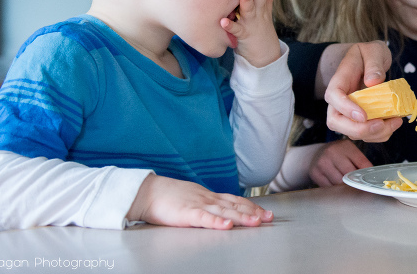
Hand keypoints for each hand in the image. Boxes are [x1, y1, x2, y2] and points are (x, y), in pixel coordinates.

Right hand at [127, 174, 272, 229]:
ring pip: (224, 212)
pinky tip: (227, 226)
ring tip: (256, 222)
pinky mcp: (186, 214)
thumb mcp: (192, 197)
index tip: (265, 212)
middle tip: (269, 218)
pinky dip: (216, 222)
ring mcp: (198, 205)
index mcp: (208, 196)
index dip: (252, 206)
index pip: (235, 201)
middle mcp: (207, 199)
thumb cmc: (167, 196)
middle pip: (235, 206)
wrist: (147, 192)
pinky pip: (204, 219)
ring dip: (242, 217)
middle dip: (254, 212)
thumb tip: (220, 211)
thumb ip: (207, 204)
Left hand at [220, 0, 280, 66]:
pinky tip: (223, 21)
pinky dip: (230, 26)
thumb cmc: (261, 33)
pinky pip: (236, 30)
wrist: (264, 58)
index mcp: (261, 5)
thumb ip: (267, 3)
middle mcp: (257, 12)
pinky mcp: (244, 35)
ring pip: (249, 9)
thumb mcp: (265, 16)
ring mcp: (251, 23)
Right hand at [309, 139, 372, 186]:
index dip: (367, 175)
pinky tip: (336, 185)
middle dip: (355, 182)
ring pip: (339, 184)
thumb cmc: (338, 154)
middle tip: (360, 187)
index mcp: (345, 146)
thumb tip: (373, 178)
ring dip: (345, 187)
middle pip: (350, 175)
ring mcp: (322, 163)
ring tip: (347, 185)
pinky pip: (330, 188)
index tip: (371, 183)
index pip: (362, 163)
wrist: (316, 154)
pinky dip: (335, 189)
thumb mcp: (350, 152)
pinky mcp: (315, 173)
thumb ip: (361, 162)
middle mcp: (332, 152)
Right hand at [323, 41, 400, 142]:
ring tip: (396, 121)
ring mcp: (347, 112)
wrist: (368, 60)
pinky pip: (366, 134)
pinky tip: (394, 122)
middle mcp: (338, 100)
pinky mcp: (359, 120)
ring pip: (352, 132)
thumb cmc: (368, 54)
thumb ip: (374, 64)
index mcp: (339, 81)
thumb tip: (373, 82)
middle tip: (381, 124)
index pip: (333, 97)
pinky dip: (381, 134)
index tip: (363, 116)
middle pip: (336, 122)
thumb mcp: (373, 51)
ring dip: (374, 134)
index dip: (345, 109)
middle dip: (358, 129)